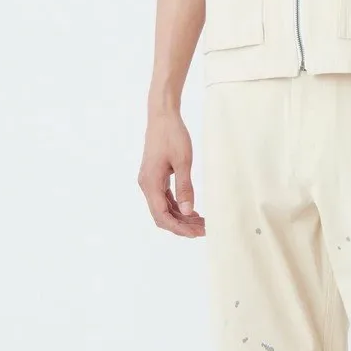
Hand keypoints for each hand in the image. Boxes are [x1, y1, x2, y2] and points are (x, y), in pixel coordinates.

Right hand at [137, 108, 205, 236]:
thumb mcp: (183, 162)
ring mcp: (150, 182)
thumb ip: (185, 188)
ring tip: (201, 222)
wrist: (162, 116)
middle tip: (203, 230)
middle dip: (182, 225)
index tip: (196, 233)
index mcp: (150, 183)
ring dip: (181, 217)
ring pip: (164, 208)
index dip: (179, 228)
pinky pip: (165, 198)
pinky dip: (178, 206)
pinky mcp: (155, 177)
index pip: (162, 215)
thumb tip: (188, 211)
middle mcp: (147, 185)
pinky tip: (192, 210)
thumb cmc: (172, 135)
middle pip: (162, 215)